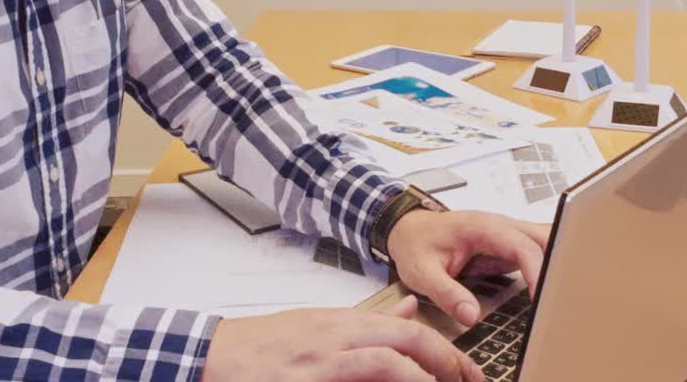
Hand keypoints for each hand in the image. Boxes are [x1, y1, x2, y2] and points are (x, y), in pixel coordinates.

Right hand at [202, 295, 482, 380]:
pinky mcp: (308, 378)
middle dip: (449, 362)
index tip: (468, 372)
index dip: (445, 350)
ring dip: (425, 376)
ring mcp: (323, 358)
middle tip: (473, 381)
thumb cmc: (265, 345)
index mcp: (344, 321)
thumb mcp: (321, 324)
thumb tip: (410, 312)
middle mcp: (338, 334)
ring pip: (389, 361)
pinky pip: (359, 379)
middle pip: (409, 339)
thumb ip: (368, 322)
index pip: (408, 329)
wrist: (213, 354)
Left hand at [387, 210, 549, 326]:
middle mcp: (499, 225)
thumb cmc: (415, 244)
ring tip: (564, 289)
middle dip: (558, 261)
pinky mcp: (508, 244)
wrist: (408, 229)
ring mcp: (506, 233)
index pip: (520, 245)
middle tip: (563, 293)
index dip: (536, 269)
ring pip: (544, 239)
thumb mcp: (421, 272)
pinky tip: (556, 281)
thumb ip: (446, 293)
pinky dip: (550, 261)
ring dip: (558, 260)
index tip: (541, 296)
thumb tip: (471, 315)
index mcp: (481, 227)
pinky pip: (537, 249)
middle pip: (542, 236)